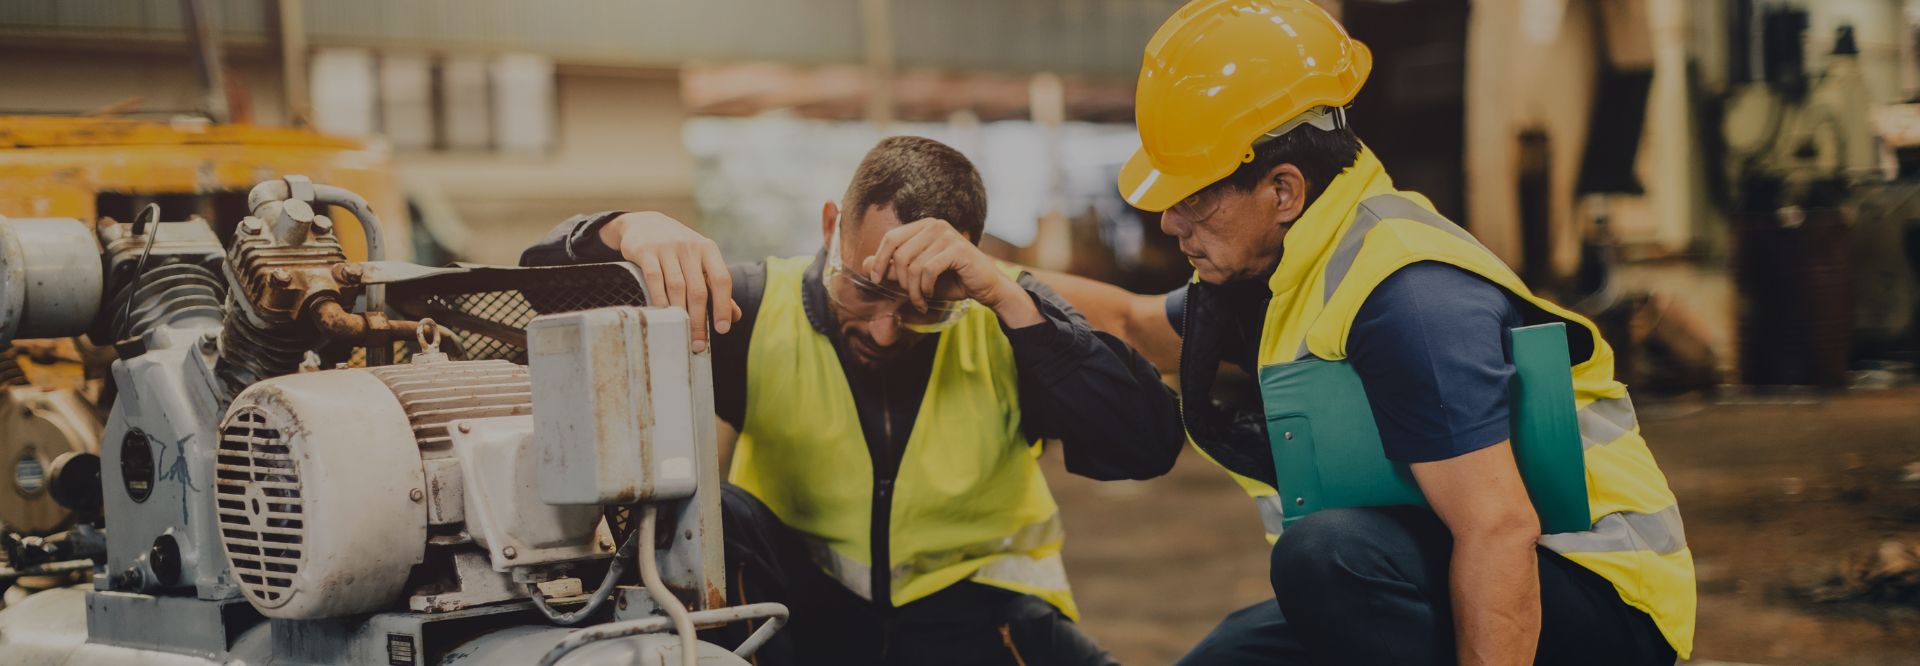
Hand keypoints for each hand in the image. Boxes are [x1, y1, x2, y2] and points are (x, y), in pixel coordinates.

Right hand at [600, 212, 740, 351]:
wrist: (644, 223)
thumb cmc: (678, 249)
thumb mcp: (700, 260)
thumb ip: (716, 287)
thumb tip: (735, 316)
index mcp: (708, 250)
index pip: (722, 280)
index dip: (723, 306)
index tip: (722, 329)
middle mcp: (690, 247)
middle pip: (698, 289)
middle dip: (700, 319)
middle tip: (698, 343)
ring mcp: (667, 248)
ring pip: (677, 287)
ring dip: (680, 313)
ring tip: (681, 333)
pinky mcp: (646, 251)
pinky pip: (654, 279)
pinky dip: (659, 298)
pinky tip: (662, 314)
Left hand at [862, 218, 1041, 327]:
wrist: (986, 287)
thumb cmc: (952, 280)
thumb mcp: (916, 276)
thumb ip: (892, 268)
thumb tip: (864, 263)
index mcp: (924, 226)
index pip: (891, 237)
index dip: (879, 259)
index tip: (875, 280)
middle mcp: (935, 225)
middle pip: (899, 253)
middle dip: (898, 280)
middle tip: (908, 296)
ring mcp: (947, 235)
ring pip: (913, 265)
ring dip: (913, 290)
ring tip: (920, 301)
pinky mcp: (957, 249)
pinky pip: (928, 271)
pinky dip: (925, 289)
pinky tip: (929, 296)